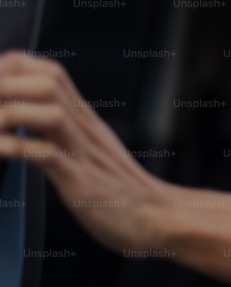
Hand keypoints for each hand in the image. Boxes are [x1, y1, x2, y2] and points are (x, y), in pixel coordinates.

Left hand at [0, 51, 168, 251]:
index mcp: (85, 121)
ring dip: (8, 112)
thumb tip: (35, 126)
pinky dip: (15, 149)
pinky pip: (47, 155)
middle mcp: (85, 130)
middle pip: (48, 80)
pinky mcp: (82, 180)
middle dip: (6, 84)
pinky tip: (0, 151)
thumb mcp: (92, 153)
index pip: (50, 72)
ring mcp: (84, 153)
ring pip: (48, 110)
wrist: (159, 217)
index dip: (13, 69)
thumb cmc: (123, 194)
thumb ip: (65, 135)